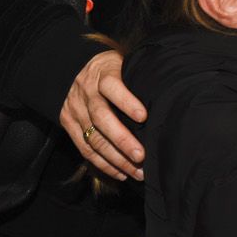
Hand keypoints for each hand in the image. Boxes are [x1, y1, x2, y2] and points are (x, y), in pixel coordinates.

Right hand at [60, 50, 147, 181]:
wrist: (70, 68)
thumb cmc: (111, 69)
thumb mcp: (123, 64)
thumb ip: (138, 77)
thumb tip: (168, 92)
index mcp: (102, 74)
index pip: (112, 87)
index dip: (127, 102)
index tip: (144, 116)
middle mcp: (86, 92)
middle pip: (101, 118)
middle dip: (122, 139)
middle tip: (141, 156)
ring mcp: (75, 109)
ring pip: (93, 138)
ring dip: (116, 158)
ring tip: (137, 171)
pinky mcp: (68, 124)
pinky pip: (84, 148)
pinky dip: (103, 163)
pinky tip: (121, 172)